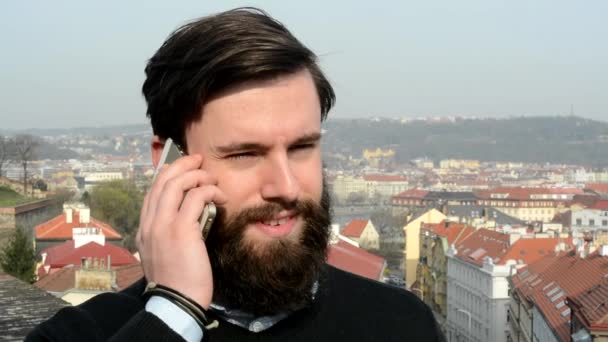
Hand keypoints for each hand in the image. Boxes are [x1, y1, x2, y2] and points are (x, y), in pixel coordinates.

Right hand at [136, 154, 226, 308]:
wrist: (177, 301)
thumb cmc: (177, 280)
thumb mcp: (164, 254)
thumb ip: (168, 234)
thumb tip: (186, 219)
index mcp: (144, 229)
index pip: (152, 190)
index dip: (169, 174)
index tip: (186, 169)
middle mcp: (149, 223)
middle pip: (162, 180)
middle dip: (183, 165)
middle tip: (200, 161)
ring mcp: (163, 225)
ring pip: (177, 183)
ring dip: (198, 175)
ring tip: (212, 180)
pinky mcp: (181, 229)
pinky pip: (196, 197)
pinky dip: (210, 191)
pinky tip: (221, 198)